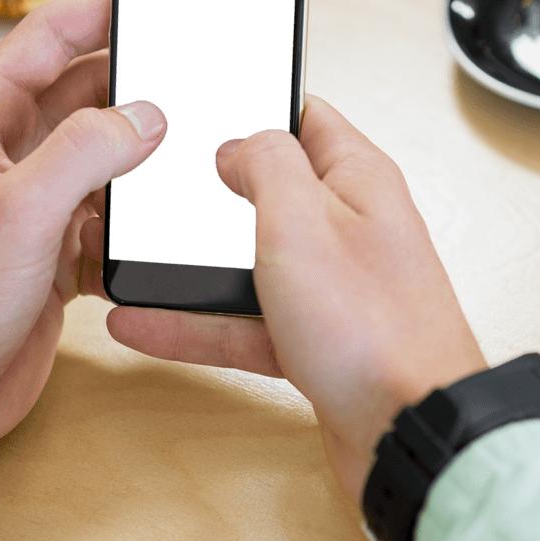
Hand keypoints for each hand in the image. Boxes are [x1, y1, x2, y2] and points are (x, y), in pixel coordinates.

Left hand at [0, 0, 166, 502]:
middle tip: (189, 80)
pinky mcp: (59, 254)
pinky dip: (136, 224)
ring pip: (105, 162)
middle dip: (133, 87)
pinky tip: (159, 229)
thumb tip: (147, 115)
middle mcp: (10, 158)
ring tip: (187, 154)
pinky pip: (111, 221)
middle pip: (84, 97)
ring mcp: (37, 207)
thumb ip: (88, 151)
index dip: (96, 12)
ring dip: (142, 162)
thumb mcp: (20, 209)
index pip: (44, 41)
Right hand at [81, 95, 485, 503]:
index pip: (305, 118)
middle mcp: (347, 229)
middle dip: (211, 192)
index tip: (205, 111)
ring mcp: (330, 288)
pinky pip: (245, 322)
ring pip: (249, 264)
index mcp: (357, 180)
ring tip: (132, 259)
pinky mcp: (314, 340)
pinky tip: (147, 324)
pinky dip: (198, 325)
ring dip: (193, 265)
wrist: (407, 433)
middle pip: (269, 193)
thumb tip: (235, 144)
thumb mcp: (303, 221)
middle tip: (157, 187)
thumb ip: (267, 164)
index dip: (255, 107)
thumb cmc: (376, 330)